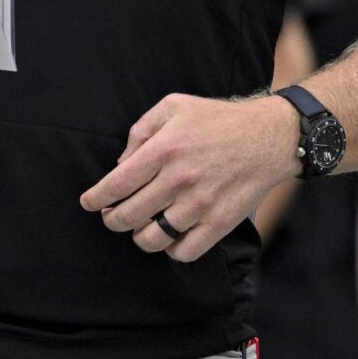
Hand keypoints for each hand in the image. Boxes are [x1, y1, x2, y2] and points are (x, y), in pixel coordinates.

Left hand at [79, 94, 297, 262]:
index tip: (89, 203)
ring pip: (151, 239)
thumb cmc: (217, 120)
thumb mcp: (174, 106)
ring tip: (142, 226)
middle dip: (112, 220)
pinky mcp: (219, 223)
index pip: (116, 185)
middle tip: (113, 216)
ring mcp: (199, 205)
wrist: (268, 137)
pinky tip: (171, 235)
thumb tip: (121, 163)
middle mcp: (179, 180)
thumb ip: (141, 131)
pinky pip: (183, 252)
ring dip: (140, 236)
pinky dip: (171, 249)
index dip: (96, 199)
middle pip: (128, 217)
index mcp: (164, 149)